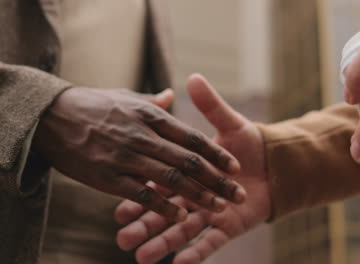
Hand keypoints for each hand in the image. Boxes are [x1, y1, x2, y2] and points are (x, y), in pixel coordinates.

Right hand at [32, 87, 245, 220]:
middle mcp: (143, 136)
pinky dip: (163, 207)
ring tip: (219, 207)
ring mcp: (125, 158)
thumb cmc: (93, 104)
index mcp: (151, 116)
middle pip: (188, 162)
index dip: (216, 153)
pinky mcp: (107, 177)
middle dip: (216, 179)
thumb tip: (173, 94)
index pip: (192, 137)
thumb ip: (153, 101)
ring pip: (170, 180)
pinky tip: (181, 218)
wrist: (50, 115)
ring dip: (197, 195)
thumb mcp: (126, 97)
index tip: (235, 166)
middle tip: (238, 193)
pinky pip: (141, 195)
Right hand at [114, 74, 270, 263]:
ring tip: (139, 256)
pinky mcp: (228, 226)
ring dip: (163, 243)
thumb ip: (210, 105)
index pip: (160, 180)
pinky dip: (198, 253)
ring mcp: (210, 211)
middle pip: (165, 209)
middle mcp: (194, 193)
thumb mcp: (229, 122)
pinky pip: (211, 242)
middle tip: (121, 237)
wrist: (280, 164)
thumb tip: (193, 78)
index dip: (141, 191)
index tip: (118, 204)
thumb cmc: (251, 141)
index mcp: (187, 170)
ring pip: (182, 228)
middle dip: (144, 224)